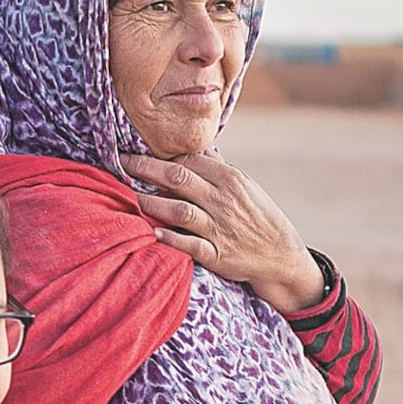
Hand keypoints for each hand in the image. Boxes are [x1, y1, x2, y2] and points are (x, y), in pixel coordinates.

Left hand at [120, 150, 324, 311]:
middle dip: (145, 168)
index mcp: (230, 179)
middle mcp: (223, 201)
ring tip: (131, 196)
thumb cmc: (258, 216)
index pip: (188, 160)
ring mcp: (220, 228)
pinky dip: (170, 238)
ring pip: (179, 210)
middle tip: (121, 162)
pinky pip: (189, 245)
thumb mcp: (245, 186)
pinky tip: (152, 231)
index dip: (159, 155)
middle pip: (177, 179)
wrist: (281, 256)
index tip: (137, 150)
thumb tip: (196, 147)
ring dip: (152, 203)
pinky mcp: (217, 255)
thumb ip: (217, 168)